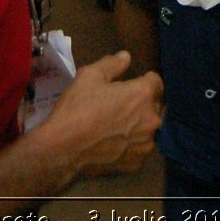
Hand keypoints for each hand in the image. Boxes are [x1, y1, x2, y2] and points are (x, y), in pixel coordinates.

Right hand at [37, 50, 163, 177]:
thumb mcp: (89, 77)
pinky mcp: (137, 164)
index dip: (143, 80)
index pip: (156, 81)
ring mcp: (146, 144)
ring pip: (149, 129)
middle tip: (120, 106)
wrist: (63, 150)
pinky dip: (131, 146)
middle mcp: (151, 119)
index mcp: (143, 95)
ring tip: (117, 127)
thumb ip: (112, 64)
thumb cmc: (77, 109)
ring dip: (139, 125)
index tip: (130, 85)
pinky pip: (140, 149)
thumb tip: (126, 56)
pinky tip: (114, 144)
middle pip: (154, 106)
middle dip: (142, 103)